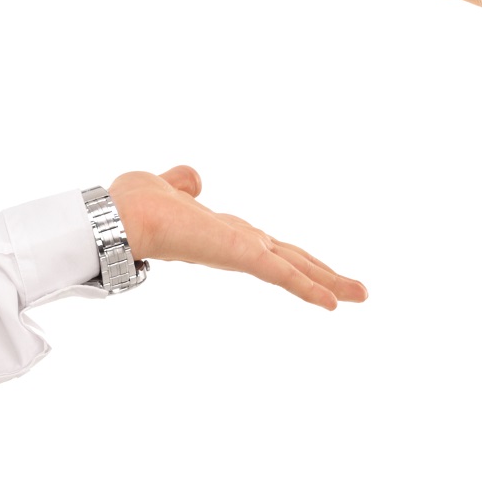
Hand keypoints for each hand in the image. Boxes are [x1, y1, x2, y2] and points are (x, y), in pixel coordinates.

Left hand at [108, 164, 365, 310]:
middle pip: (289, 262)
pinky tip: (334, 303)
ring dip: (328, 283)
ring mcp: (241, 252)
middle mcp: (237, 245)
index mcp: (222, 233)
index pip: (266, 248)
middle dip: (322, 277)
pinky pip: (284, 274)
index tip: (311, 269)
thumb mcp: (165, 185)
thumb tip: (195, 179)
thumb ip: (183, 183)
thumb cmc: (135, 204)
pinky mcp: (242, 256)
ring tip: (360, 296)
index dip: (291, 258)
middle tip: (356, 293)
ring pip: (295, 270)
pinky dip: (310, 288)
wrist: (121, 219)